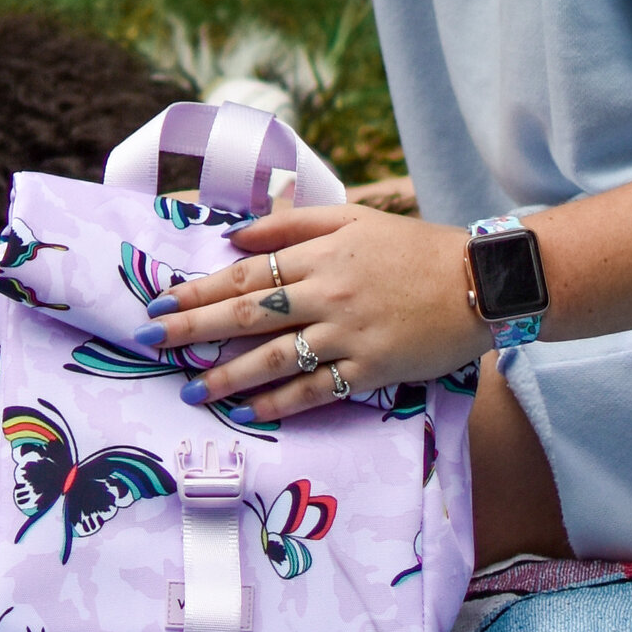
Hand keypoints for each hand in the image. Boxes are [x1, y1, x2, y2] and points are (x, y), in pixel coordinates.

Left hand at [150, 202, 476, 422]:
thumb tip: (236, 237)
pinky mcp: (373, 371)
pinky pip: (317, 390)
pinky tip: (251, 413)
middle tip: (152, 342)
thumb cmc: (414, 248)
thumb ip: (293, 225)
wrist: (479, 282)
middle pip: (247, 313)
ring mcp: (349, 335)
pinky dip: (281, 403)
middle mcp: (327, 294)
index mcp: (320, 254)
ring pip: (275, 358)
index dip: (198, 289)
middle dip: (193, 329)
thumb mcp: (353, 219)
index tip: (160, 301)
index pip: (245, 274)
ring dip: (227, 376)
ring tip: (191, 390)